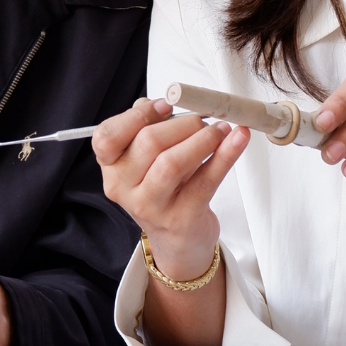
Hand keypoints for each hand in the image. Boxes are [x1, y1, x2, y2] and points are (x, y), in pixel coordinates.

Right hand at [93, 97, 248, 280]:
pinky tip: (238, 139)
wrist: (178, 239)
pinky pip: (206, 181)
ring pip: (173, 163)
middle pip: (148, 143)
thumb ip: (149, 129)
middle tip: (202, 120)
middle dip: (182, 124)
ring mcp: (152, 207)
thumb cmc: (164, 189)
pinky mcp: (182, 219)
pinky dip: (226, 155)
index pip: (107, 137)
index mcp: (112, 168)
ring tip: (221, 130)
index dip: (138, 116)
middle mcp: (125, 189)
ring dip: (202, 138)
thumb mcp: (147, 161)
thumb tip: (165, 105)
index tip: (166, 105)